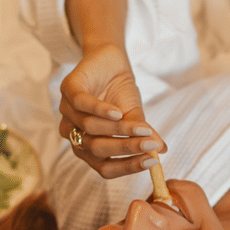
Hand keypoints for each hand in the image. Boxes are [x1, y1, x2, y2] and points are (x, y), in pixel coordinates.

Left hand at [58, 44, 167, 178]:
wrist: (112, 61)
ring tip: (141, 127)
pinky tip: (117, 113)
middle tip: (150, 144)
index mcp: (89, 148)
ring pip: (91, 128)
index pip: (105, 168)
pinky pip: (81, 105)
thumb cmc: (121, 93)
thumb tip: (162, 150)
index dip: (128, 167)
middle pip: (97, 150)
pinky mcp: (67, 90)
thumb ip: (143, 134)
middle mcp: (74, 134)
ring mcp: (67, 113)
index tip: (152, 161)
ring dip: (119, 128)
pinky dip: (100, 111)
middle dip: (127, 148)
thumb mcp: (135, 115)